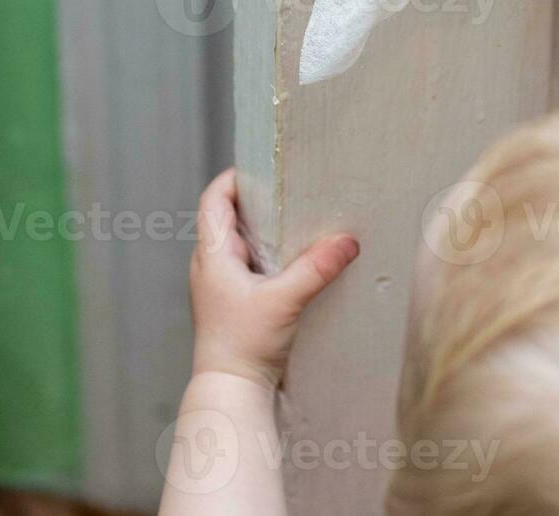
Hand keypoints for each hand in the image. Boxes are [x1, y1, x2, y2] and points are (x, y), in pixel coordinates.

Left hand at [188, 169, 359, 389]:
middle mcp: (210, 267)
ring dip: (266, 230)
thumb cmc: (243, 346)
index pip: (213, 200)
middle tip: (293, 189)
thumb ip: (317, 269)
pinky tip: (296, 262)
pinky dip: (270, 255)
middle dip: (258, 201)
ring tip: (300, 221)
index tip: (263, 166)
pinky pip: (250, 266)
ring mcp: (220, 286)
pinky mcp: (233, 303)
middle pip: (228, 217)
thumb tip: (348, 240)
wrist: (231, 391)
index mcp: (212, 256)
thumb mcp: (285, 301)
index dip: (234, 178)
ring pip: (240, 243)